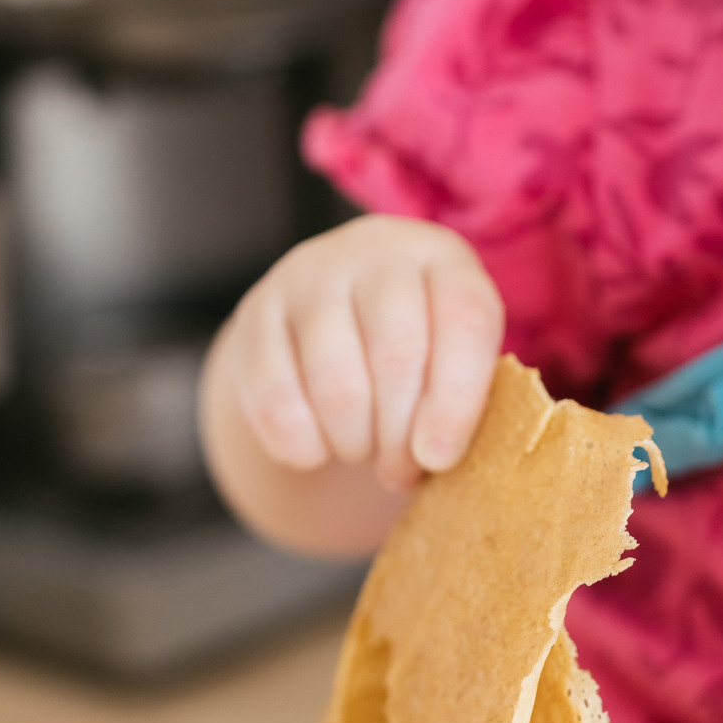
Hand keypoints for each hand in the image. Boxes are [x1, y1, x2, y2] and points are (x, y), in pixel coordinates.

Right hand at [222, 215, 505, 493]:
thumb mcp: (454, 357)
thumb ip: (466, 399)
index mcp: (442, 258)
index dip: (458, 402)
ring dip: (355, 443)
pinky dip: (304, 447)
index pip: (464, 319)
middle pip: (397, 356)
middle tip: (401, 468)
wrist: (331, 321)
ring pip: (337, 386)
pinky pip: (277, 404)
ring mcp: (308, 278)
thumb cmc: (414, 350)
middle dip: (401, 436)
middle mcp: (374, 254)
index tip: (439, 458)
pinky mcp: (256, 314)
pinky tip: (320, 445)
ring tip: (364, 450)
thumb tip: (438, 456)